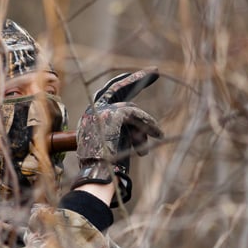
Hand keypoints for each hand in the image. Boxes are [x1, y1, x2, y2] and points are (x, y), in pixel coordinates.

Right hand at [72, 68, 162, 205]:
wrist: (98, 177)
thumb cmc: (107, 170)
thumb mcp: (114, 148)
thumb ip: (124, 134)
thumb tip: (142, 136)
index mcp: (89, 119)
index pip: (107, 96)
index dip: (124, 85)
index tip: (139, 78)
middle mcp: (92, 111)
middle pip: (116, 88)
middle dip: (137, 79)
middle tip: (156, 70)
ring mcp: (100, 112)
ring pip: (131, 109)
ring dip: (145, 125)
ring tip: (158, 135)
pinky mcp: (112, 115)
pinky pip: (135, 114)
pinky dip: (148, 124)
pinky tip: (158, 133)